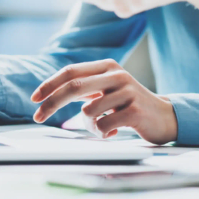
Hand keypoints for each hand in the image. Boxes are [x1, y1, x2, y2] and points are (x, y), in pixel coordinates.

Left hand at [31, 59, 177, 144]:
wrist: (164, 117)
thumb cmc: (127, 105)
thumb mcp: (105, 89)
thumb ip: (82, 87)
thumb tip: (47, 95)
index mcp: (106, 66)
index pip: (70, 72)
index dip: (49, 84)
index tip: (34, 99)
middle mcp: (116, 74)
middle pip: (73, 87)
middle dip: (51, 104)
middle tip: (38, 118)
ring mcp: (127, 91)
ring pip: (88, 112)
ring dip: (88, 126)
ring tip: (103, 127)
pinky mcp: (135, 111)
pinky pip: (103, 125)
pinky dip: (103, 133)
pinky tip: (115, 131)